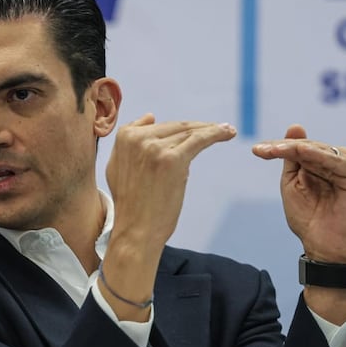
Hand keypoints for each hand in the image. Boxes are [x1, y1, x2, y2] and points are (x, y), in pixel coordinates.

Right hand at [107, 114, 236, 252]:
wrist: (136, 231)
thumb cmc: (130, 205)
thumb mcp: (117, 167)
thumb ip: (130, 141)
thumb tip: (151, 116)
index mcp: (125, 137)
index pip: (160, 126)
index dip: (181, 127)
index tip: (197, 127)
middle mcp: (138, 138)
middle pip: (175, 127)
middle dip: (199, 127)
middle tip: (219, 128)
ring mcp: (156, 148)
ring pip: (189, 132)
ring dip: (211, 129)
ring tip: (228, 130)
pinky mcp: (173, 159)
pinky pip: (199, 140)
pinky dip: (216, 133)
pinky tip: (228, 132)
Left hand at [252, 124, 345, 262]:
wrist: (323, 247)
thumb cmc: (308, 219)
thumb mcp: (293, 183)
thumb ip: (292, 157)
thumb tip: (295, 126)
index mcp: (324, 163)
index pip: (300, 148)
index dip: (278, 147)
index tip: (256, 149)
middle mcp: (339, 161)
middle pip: (309, 146)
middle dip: (283, 147)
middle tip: (262, 149)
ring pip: (319, 150)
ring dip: (295, 148)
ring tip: (273, 150)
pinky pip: (335, 160)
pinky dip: (316, 155)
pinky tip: (300, 151)